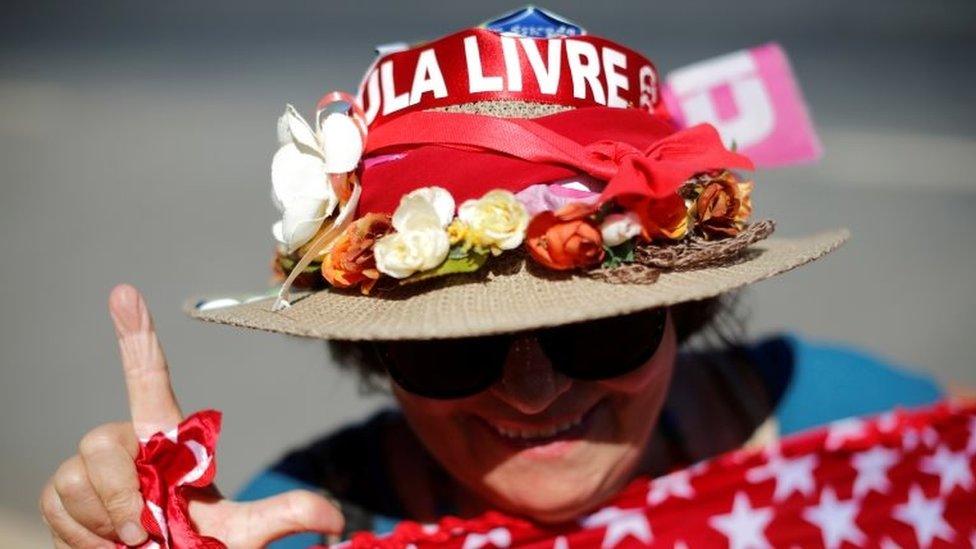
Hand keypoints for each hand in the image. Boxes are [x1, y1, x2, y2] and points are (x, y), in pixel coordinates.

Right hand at [39, 284, 343, 547]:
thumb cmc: (199, 548)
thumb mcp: (243, 533)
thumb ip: (284, 515)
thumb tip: (337, 521)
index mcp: (164, 441)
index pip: (148, 378)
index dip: (136, 336)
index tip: (125, 292)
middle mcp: (125, 448)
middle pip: (99, 442)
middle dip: (120, 492)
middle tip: (148, 532)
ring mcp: (90, 474)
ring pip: (76, 479)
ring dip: (106, 521)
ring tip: (134, 543)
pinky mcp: (61, 502)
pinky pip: (57, 506)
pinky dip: (83, 536)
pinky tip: (108, 548)